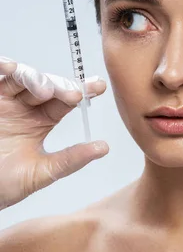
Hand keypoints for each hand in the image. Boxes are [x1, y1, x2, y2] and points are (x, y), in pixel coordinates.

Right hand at [0, 56, 108, 210]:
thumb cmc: (2, 184)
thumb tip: (103, 148)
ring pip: (21, 78)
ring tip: (45, 90)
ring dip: (35, 78)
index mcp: (40, 121)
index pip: (65, 101)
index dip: (82, 91)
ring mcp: (2, 101)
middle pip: (46, 86)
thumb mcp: (41, 172)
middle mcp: (23, 107)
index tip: (99, 86)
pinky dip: (3, 67)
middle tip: (73, 95)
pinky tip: (11, 67)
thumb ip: (70, 160)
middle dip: (62, 87)